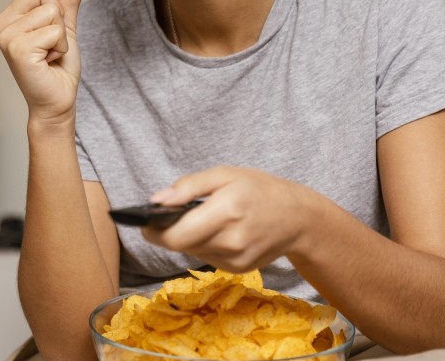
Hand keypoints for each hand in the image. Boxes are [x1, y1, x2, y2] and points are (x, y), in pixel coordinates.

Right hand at [0, 0, 94, 124]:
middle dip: (60, 16)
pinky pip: (54, 30)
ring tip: (52, 54)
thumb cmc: (58, 69)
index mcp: (9, 17)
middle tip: (55, 44)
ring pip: (51, 11)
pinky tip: (50, 62)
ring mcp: (7, 36)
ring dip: (62, 35)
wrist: (56, 103)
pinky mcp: (18, 49)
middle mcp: (2, 24)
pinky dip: (61, 46)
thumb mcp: (66, 26)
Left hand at [142, 166, 318, 271]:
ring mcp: (235, 260)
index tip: (145, 221)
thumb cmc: (260, 189)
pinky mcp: (238, 270)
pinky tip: (219, 231)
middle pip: (180, 245)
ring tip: (204, 218)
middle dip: (169, 232)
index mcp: (226, 212)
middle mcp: (230, 241)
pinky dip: (205, 245)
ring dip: (189, 237)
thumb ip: (188, 187)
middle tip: (172, 216)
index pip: (175, 235)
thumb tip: (156, 201)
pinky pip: (207, 257)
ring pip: (192, 252)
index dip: (154, 231)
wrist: (299, 218)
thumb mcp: (224, 175)